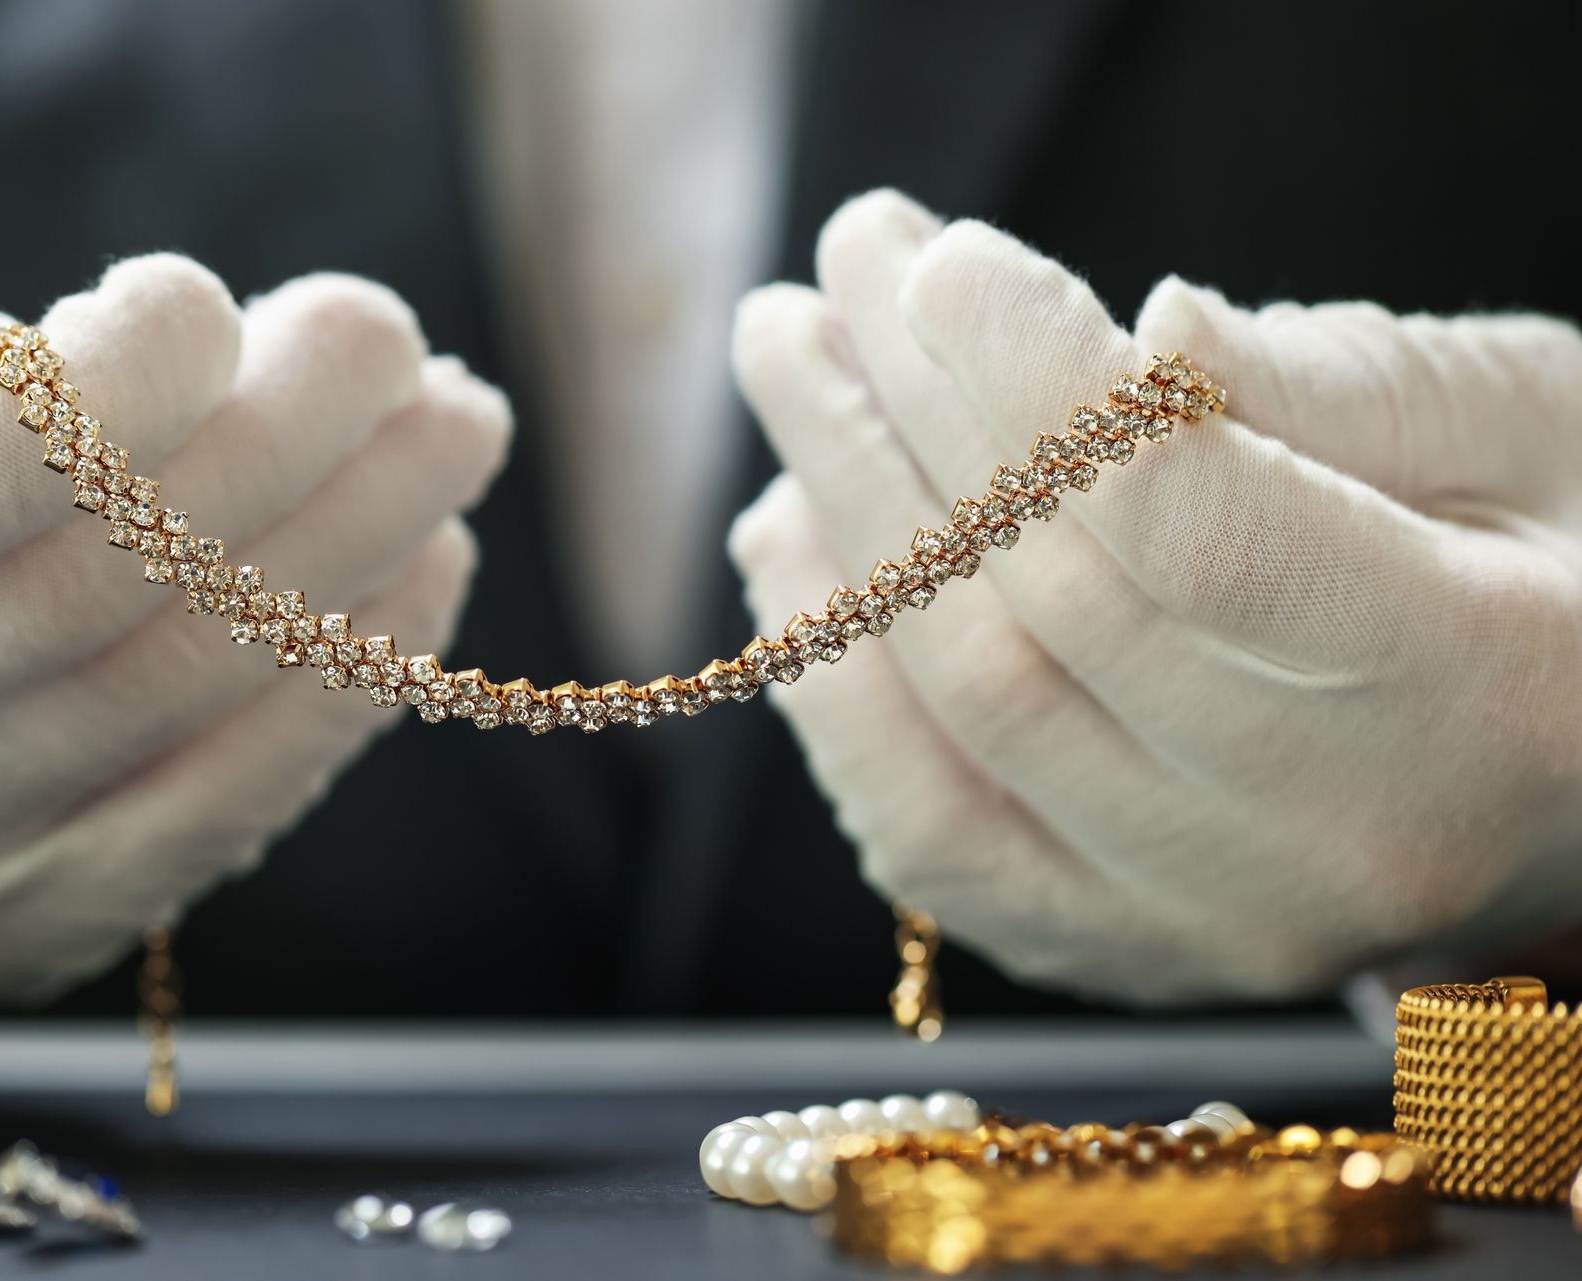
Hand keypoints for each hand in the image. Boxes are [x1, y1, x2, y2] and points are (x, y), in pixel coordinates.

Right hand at [0, 211, 509, 1001]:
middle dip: (283, 453)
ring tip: (449, 432)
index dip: (102, 404)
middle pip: (89, 605)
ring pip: (172, 709)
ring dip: (352, 559)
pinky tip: (420, 580)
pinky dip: (332, 701)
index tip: (206, 300)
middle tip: (397, 341)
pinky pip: (201, 826)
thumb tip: (65, 376)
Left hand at [728, 191, 1581, 1002]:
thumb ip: (1347, 389)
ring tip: (791, 366)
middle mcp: (1334, 838)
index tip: (940, 261)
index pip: (1194, 531)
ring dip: (842, 521)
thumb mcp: (1533, 431)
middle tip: (829, 274)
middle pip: (1047, 608)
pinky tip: (791, 541)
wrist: (1578, 786)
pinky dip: (833, 683)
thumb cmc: (1572, 572)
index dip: (1036, 383)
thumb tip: (1142, 338)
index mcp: (1477, 686)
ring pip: (965, 716)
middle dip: (906, 414)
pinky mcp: (1125, 951)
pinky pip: (930, 836)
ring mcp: (1212, 920)